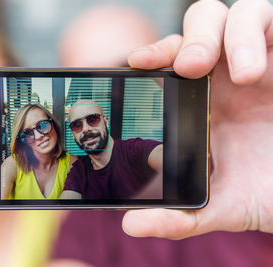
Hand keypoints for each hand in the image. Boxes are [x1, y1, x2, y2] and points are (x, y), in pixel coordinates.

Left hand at [123, 0, 272, 238]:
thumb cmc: (270, 190)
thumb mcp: (225, 206)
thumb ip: (180, 217)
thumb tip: (130, 224)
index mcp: (203, 101)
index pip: (170, 61)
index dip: (154, 54)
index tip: (137, 63)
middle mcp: (227, 75)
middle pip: (197, 27)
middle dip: (191, 39)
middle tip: (190, 68)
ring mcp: (260, 58)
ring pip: (233, 13)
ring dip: (230, 36)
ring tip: (244, 77)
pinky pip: (270, 15)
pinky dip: (257, 33)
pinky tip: (257, 69)